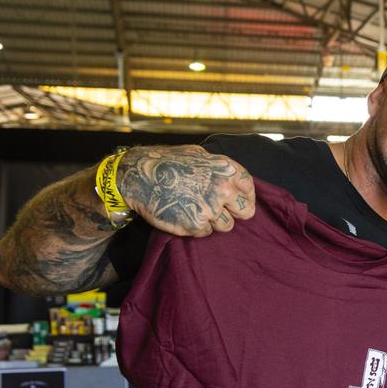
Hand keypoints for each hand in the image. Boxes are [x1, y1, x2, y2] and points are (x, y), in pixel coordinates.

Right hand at [117, 145, 255, 237]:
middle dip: (235, 212)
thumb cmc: (166, 162)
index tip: (239, 201)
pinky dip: (197, 228)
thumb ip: (219, 167)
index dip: (246, 196)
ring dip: (214, 221)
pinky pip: (206, 233)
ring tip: (195, 210)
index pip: (249, 188)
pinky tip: (184, 216)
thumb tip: (232, 178)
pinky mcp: (196, 225)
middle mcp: (223, 189)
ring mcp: (211, 208)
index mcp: (226, 170)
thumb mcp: (198, 154)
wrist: (138, 176)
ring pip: (226, 225)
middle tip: (221, 211)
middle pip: (245, 211)